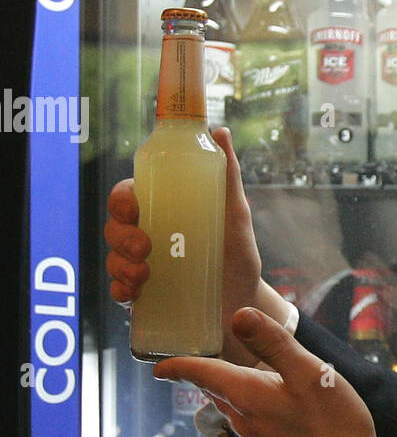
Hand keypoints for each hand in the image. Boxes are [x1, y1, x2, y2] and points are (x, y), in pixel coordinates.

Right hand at [104, 127, 286, 366]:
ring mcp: (141, 267)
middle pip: (114, 226)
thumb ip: (228, 176)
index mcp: (164, 211)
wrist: (243, 305)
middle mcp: (147, 236)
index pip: (128, 196)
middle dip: (121, 235)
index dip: (121, 199)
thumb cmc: (237, 257)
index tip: (132, 207)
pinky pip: (119, 291)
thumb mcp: (235, 216)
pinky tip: (133, 294)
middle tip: (144, 248)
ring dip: (121, 265)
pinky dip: (121, 291)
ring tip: (144, 276)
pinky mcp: (143, 297)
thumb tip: (221, 132)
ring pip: (113, 258)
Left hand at [152, 307, 378, 436]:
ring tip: (244, 380)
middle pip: (216, 392)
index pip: (201, 375)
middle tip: (203, 361)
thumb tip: (238, 315)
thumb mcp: (308, 372)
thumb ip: (273, 342)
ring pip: (235, 411)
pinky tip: (276, 411)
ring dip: (233, 394)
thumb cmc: (332, 422)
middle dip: (207, 376)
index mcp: (246, 395)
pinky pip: (252, 428)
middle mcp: (243, 421)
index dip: (178, 367)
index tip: (159, 367)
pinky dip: (253, 413)